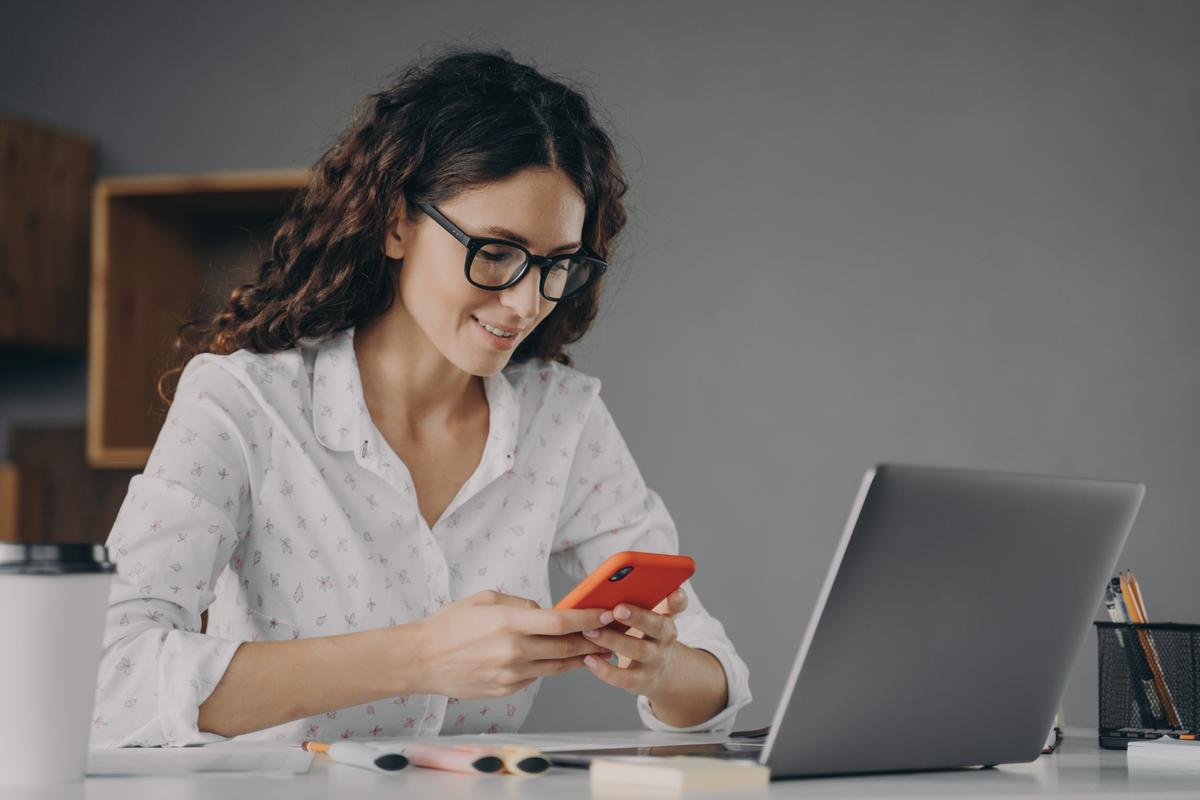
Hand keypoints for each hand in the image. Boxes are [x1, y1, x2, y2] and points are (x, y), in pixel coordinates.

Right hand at [407, 590, 611, 698]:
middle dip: (592, 640)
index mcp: (509, 623)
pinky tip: (556, 659)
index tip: (606, 614)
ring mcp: (510, 675)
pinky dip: (548, 667)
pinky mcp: (506, 690)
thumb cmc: (450, 625)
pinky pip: (536, 677)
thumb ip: (521, 605)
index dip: (589, 619)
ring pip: (556, 667)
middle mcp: (514, 651)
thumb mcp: (486, 599)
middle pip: (566, 648)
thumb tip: (546, 612)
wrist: (420, 659)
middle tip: (610, 634)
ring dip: (578, 658)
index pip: (562, 622)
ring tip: (594, 649)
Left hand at [579, 588, 687, 699]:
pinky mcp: (642, 681)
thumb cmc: (645, 636)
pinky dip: (605, 669)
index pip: (677, 605)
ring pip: (638, 650)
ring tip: (590, 632)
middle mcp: (665, 638)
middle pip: (656, 625)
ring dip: (612, 640)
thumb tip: (603, 587)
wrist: (662, 672)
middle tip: (617, 609)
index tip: (674, 592)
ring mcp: (655, 660)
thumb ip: (635, 603)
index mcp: (666, 616)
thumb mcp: (648, 618)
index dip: (677, 598)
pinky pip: (624, 677)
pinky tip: (589, 659)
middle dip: (638, 617)